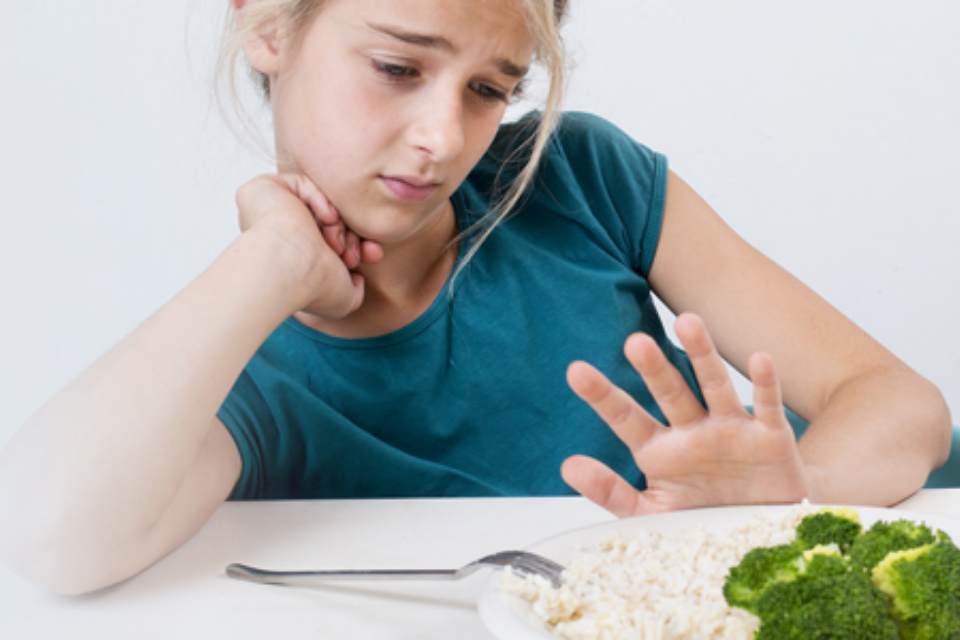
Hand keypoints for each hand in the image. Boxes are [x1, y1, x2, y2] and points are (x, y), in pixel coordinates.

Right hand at [235, 174, 381, 318]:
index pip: (332, 239)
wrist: (292, 269)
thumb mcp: (343, 299)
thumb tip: (356, 280)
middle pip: (329, 221)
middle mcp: (281, 232)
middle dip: (351, 236)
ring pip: (319, 203)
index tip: (372, 254)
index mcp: (294, 255)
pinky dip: (322, 199)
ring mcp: (271, 209)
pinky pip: (305, 183)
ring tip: (338, 243)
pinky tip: (327, 219)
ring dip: (339, 223)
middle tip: (353, 253)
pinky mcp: (265, 188)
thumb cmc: (314, 288)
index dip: (357, 245)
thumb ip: (354, 289)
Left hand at [562, 313, 810, 517]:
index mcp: (659, 451)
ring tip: (687, 322)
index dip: (602, 396)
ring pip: (714, 385)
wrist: (765, 533)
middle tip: (634, 342)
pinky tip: (758, 357)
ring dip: (702, 354)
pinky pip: (767, 406)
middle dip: (653, 368)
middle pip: (669, 392)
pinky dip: (765, 382)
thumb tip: (567, 466)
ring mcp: (730, 430)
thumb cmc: (704, 519)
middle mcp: (692, 433)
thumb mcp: (653, 514)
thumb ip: (611, 492)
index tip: (575, 371)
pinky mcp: (770, 438)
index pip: (625, 418)